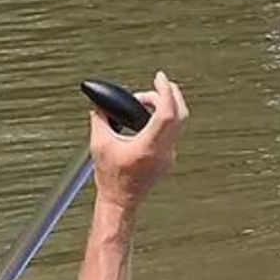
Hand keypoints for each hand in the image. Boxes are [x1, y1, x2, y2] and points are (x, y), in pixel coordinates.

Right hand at [92, 70, 186, 209]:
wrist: (120, 201)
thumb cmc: (111, 179)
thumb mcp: (99, 144)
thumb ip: (100, 120)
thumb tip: (99, 106)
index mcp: (149, 147)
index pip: (167, 113)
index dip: (164, 92)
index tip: (159, 78)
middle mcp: (164, 152)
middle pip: (180, 115)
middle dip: (171, 94)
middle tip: (160, 83)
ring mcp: (169, 157)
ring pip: (178, 124)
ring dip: (165, 107)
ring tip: (146, 103)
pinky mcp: (168, 160)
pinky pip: (172, 133)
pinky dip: (163, 120)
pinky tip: (148, 119)